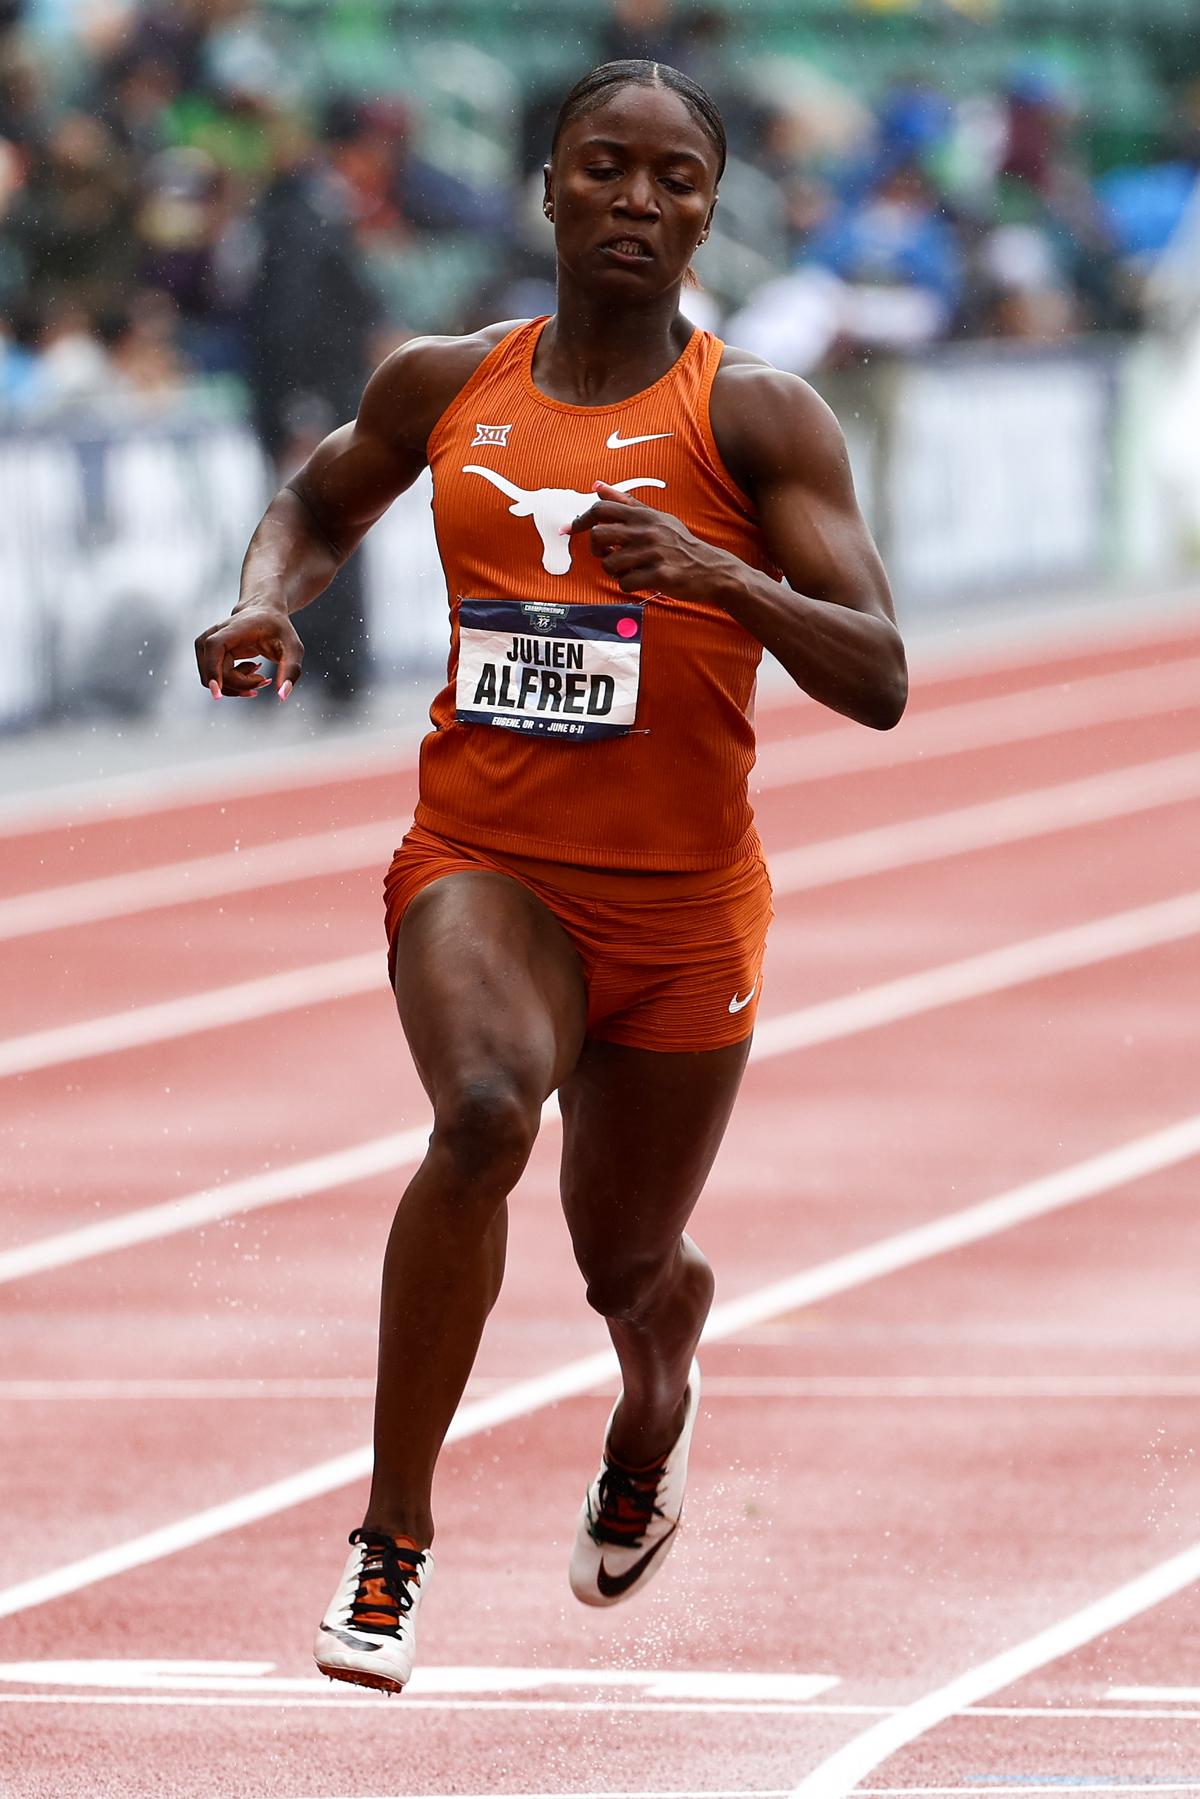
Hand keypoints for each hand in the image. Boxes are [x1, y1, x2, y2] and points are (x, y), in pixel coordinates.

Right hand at [194, 603, 303, 700]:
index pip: (215, 646)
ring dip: (237, 686)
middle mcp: (214, 634)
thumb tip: (282, 696)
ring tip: (258, 673)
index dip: (213, 669)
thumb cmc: (279, 630)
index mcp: (234, 628)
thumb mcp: (294, 648)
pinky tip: (250, 671)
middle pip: (217, 671)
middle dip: (241, 684)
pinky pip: (214, 679)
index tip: (217, 693)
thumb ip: (291, 670)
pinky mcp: (207, 655)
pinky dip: (233, 683)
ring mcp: (206, 645)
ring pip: (212, 679)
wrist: (265, 615)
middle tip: (265, 680)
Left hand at [564, 481, 727, 599]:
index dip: (581, 520)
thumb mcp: (656, 517)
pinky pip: (625, 583)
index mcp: (644, 515)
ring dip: (613, 571)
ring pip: (609, 564)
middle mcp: (647, 530)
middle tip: (606, 553)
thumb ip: (625, 502)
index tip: (570, 530)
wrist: (710, 569)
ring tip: (628, 569)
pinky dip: (627, 585)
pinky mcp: (659, 575)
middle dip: (596, 549)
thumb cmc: (678, 543)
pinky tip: (640, 580)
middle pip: (598, 535)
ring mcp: (653, 553)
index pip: (601, 509)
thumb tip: (597, 486)